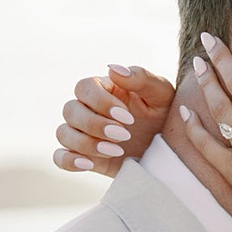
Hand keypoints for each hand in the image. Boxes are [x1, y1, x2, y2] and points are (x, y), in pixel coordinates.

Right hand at [53, 65, 173, 176]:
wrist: (170, 152)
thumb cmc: (167, 116)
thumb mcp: (161, 94)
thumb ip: (140, 78)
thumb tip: (112, 68)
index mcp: (104, 89)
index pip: (84, 87)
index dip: (100, 102)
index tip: (127, 117)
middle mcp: (88, 109)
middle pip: (70, 110)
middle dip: (95, 124)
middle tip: (124, 135)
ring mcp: (83, 134)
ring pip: (63, 134)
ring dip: (86, 143)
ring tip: (116, 150)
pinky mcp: (83, 158)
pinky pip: (61, 158)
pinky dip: (70, 161)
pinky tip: (90, 163)